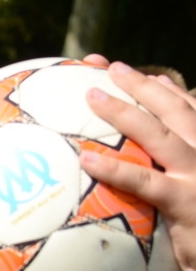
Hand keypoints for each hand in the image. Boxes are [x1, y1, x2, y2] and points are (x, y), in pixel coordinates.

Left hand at [79, 61, 195, 270]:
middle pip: (176, 110)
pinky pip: (145, 182)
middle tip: (111, 68)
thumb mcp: (194, 192)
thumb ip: (175, 166)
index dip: (160, 88)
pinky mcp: (188, 203)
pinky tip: (86, 160)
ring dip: (124, 111)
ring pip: (159, 134)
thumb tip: (141, 154)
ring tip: (92, 96)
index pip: (188, 109)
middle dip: (143, 85)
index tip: (128, 70)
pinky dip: (115, 169)